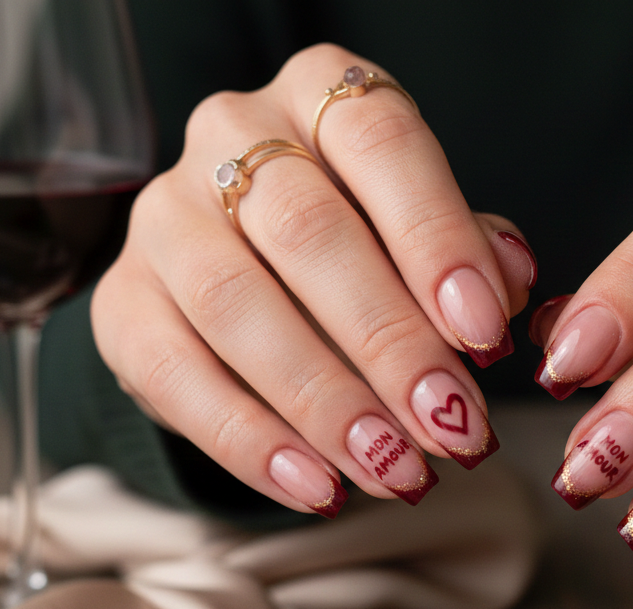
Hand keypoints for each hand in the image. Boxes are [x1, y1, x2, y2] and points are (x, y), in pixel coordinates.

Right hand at [92, 44, 535, 516]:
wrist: (249, 281)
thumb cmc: (360, 248)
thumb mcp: (420, 235)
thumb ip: (468, 254)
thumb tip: (509, 289)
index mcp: (320, 97)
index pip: (380, 144)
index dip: (436, 241)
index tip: (485, 335)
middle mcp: (232, 138)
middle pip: (307, 233)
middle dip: (389, 344)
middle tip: (451, 427)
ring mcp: (165, 218)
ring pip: (234, 304)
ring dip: (324, 403)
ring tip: (394, 471)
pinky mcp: (123, 303)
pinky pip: (175, 375)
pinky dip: (251, 442)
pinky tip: (318, 487)